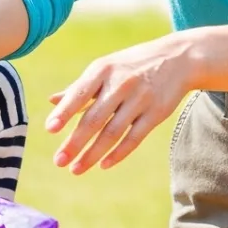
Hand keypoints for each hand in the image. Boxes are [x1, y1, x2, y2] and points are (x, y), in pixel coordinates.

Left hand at [47, 32, 199, 173]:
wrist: (178, 58)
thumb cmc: (131, 65)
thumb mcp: (105, 68)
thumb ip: (80, 87)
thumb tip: (52, 101)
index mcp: (102, 70)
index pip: (79, 93)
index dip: (65, 112)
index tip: (50, 129)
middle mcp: (121, 84)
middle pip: (94, 118)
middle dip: (75, 142)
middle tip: (58, 161)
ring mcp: (140, 99)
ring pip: (113, 132)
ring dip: (93, 154)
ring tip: (75, 169)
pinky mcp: (156, 113)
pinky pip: (135, 138)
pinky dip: (118, 153)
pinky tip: (103, 165)